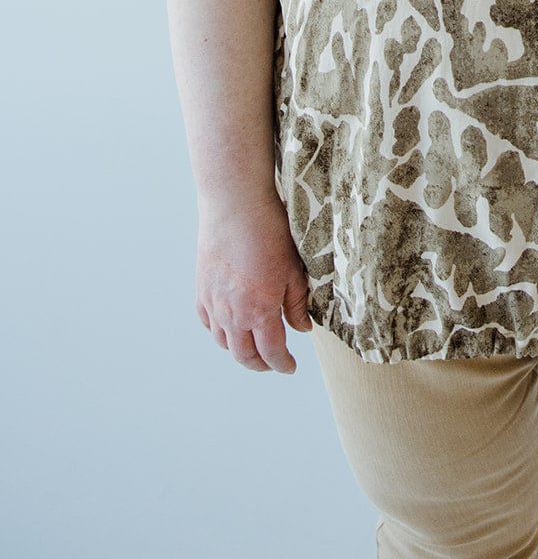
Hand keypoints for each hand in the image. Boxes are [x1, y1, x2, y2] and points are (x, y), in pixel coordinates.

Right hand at [195, 193, 312, 373]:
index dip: (282, 364)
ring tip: (252, 347)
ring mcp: (213, 303)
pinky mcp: (201, 289)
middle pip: (244, 355)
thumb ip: (297, 304)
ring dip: (238, 350)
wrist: (235, 205)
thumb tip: (302, 328)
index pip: (271, 352)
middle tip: (272, 363)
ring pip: (223, 342)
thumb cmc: (269, 232)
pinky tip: (228, 326)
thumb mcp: (294, 269)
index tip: (289, 367)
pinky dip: (218, 331)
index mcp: (259, 312)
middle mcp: (232, 314)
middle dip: (260, 365)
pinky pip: (207, 322)